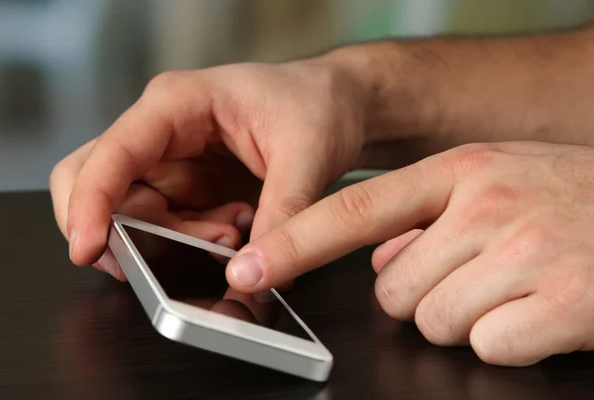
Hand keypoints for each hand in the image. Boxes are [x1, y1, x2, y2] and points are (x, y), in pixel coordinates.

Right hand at [50, 59, 364, 277]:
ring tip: (234, 232)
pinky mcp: (190, 187)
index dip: (90, 203)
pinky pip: (168, 226)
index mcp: (179, 104)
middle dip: (127, 232)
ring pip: (135, 215)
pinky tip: (237, 228)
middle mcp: (163, 131)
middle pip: (101, 186)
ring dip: (174, 241)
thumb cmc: (318, 105)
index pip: (112, 153)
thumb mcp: (307, 153)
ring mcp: (174, 161)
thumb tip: (256, 270)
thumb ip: (282, 212)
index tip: (89, 249)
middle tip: (170, 257)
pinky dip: (193, 242)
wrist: (340, 107)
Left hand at [226, 141, 593, 365]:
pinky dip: (508, 340)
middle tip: (476, 276)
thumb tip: (377, 256)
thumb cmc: (569, 199)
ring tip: (510, 288)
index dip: (295, 243)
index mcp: (461, 171)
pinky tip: (538, 310)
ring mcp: (526, 251)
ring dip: (466, 319)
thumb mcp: (495, 181)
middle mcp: (487, 205)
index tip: (251, 265)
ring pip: (435, 324)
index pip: (354, 210)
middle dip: (424, 297)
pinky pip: (491, 345)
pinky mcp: (565, 301)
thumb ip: (426, 215)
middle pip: (395, 292)